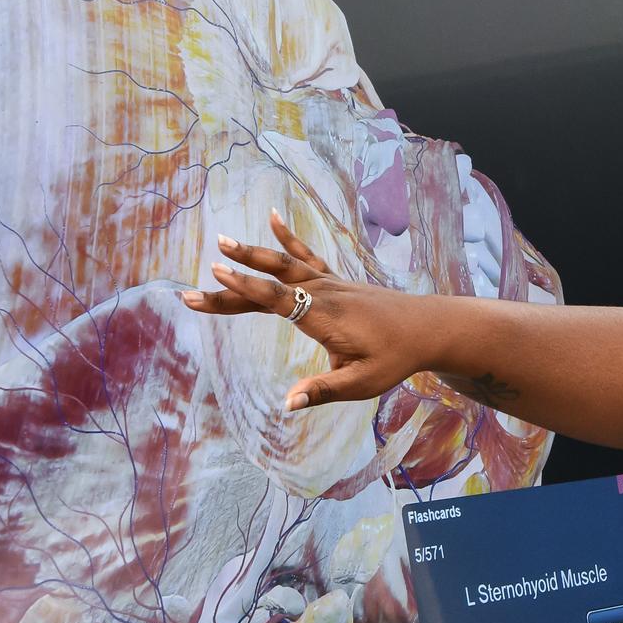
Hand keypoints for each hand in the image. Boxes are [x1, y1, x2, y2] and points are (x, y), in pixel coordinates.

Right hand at [180, 212, 430, 410]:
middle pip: (271, 283)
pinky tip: (273, 217)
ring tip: (223, 240)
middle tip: (195, 281)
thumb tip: (287, 405)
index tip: (216, 274)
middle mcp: (323, 293)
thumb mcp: (361, 383)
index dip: (245, 288)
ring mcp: (329, 283)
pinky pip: (306, 255)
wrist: (427, 328)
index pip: (277, 300)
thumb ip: (323, 391)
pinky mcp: (335, 280)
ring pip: (284, 264)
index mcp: (324, 317)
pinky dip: (288, 236)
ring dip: (253, 253)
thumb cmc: (394, 358)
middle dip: (233, 280)